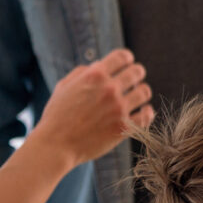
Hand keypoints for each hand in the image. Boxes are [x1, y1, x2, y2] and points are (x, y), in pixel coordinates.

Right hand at [27, 49, 151, 163]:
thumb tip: (100, 64)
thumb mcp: (64, 86)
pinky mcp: (124, 127)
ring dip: (141, 92)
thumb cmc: (57, 116)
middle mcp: (109, 88)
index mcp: (94, 75)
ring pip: (145, 91)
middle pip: (138, 71)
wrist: (55, 145)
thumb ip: (83, 72)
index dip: (127, 59)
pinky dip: (148, 112)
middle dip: (136, 74)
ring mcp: (118, 108)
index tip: (127, 64)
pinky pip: (147, 115)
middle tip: (133, 81)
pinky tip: (143, 111)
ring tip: (137, 97)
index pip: (123, 56)